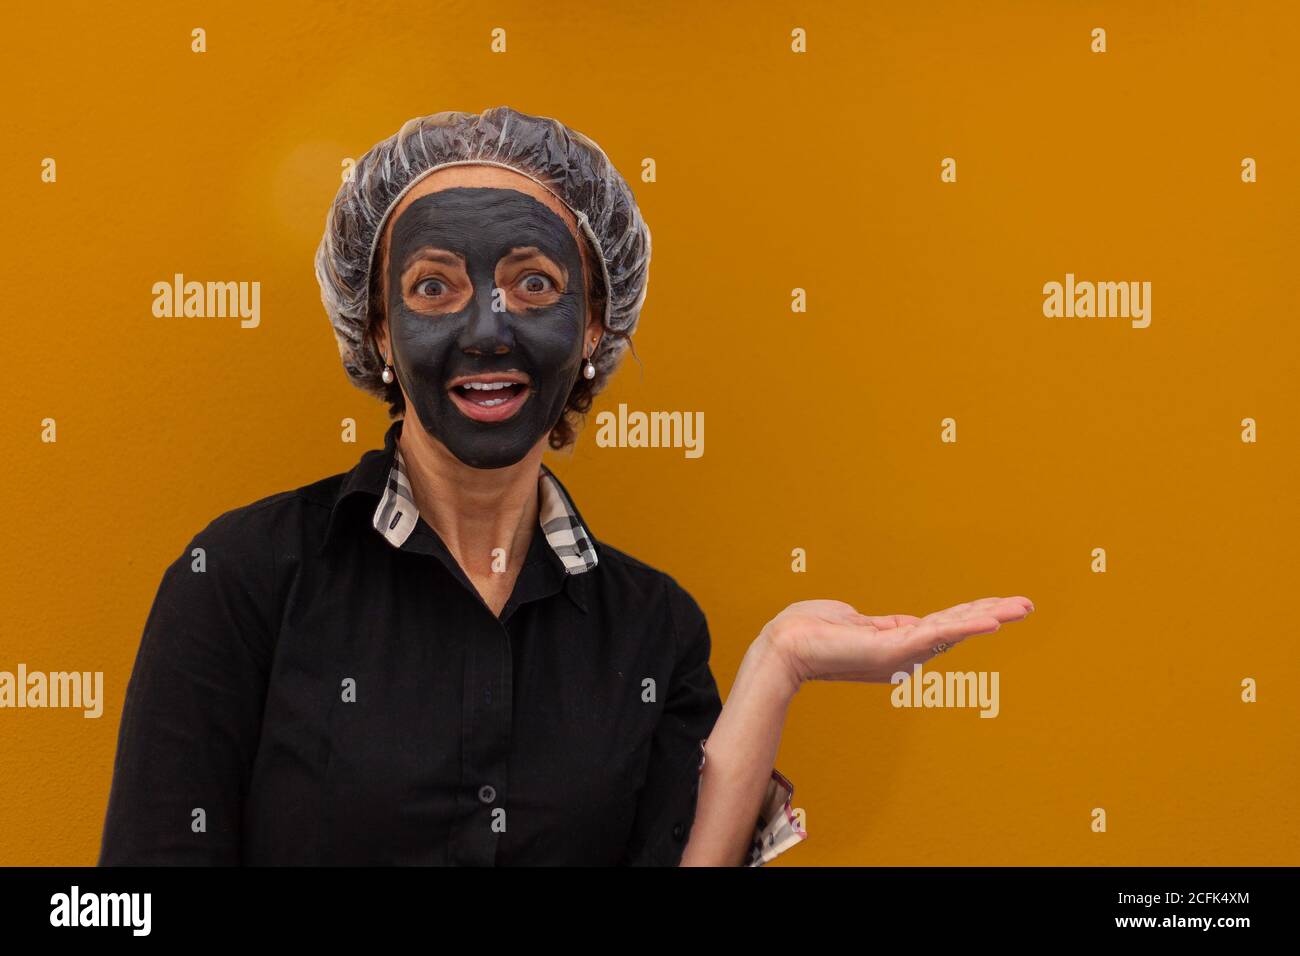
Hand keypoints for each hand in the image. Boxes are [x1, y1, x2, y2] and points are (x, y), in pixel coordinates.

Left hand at [761, 595, 1033, 686]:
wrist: (786, 645)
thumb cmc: (810, 630)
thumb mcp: (853, 621)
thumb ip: (876, 624)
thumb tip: (890, 622)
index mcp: (896, 643)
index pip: (942, 625)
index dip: (971, 614)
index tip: (1000, 607)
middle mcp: (903, 652)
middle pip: (956, 627)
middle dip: (992, 614)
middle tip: (1028, 606)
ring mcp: (900, 652)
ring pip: (953, 630)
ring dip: (989, 616)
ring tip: (1020, 608)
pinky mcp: (892, 649)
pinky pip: (935, 635)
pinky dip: (964, 626)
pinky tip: (989, 621)